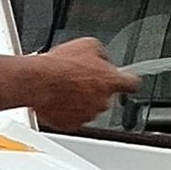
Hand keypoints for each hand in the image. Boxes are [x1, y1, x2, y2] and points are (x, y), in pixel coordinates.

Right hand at [21, 35, 142, 126]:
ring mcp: (88, 115)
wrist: (38, 82)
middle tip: (79, 79)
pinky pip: (73, 118)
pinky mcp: (72, 125)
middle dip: (95, 89)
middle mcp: (103, 101)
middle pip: (106, 96)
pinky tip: (58, 99)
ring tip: (65, 88)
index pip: (132, 84)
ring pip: (89, 108)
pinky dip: (67, 111)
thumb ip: (101, 54)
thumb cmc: (60, 64)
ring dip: (80, 100)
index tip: (125, 81)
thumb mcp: (87, 45)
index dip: (127, 81)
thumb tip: (101, 58)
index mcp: (111, 80)